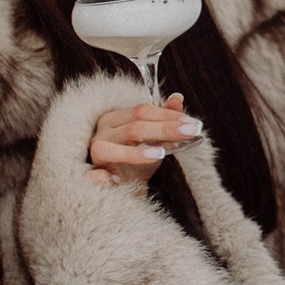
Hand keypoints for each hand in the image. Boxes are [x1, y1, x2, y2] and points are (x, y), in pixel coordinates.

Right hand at [88, 93, 204, 188]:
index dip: (169, 116)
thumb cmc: (139, 160)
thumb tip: (178, 98)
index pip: (142, 111)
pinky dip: (102, 178)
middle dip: (165, 129)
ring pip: (110, 149)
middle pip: (134, 127)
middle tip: (192, 132)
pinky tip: (116, 180)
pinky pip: (93, 176)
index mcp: (116, 117)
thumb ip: (166, 119)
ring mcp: (95, 153)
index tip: (193, 123)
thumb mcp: (156, 139)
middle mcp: (103, 131)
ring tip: (160, 154)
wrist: (127, 187)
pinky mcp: (91, 175)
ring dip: (135, 153)